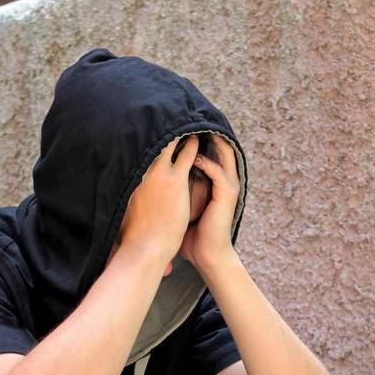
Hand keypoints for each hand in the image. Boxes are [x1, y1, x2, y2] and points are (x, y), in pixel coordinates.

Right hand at [115, 134, 197, 265]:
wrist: (145, 247)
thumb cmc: (134, 236)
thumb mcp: (122, 211)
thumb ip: (124, 198)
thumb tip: (118, 201)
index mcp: (131, 177)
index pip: (139, 150)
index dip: (146, 137)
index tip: (150, 127)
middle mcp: (142, 171)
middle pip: (153, 141)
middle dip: (162, 128)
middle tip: (170, 116)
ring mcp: (159, 174)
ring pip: (171, 143)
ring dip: (179, 133)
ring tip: (188, 123)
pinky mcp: (175, 180)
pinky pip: (188, 154)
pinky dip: (193, 143)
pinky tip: (198, 136)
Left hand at [178, 133, 239, 274]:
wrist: (207, 255)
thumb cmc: (190, 234)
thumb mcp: (178, 206)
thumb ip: (170, 191)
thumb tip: (147, 181)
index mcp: (214, 181)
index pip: (209, 151)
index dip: (195, 138)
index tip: (179, 126)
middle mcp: (224, 180)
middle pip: (219, 147)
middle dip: (203, 132)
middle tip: (186, 119)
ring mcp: (228, 187)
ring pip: (223, 154)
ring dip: (208, 141)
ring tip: (191, 130)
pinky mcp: (226, 195)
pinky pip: (217, 172)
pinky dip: (205, 162)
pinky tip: (192, 157)